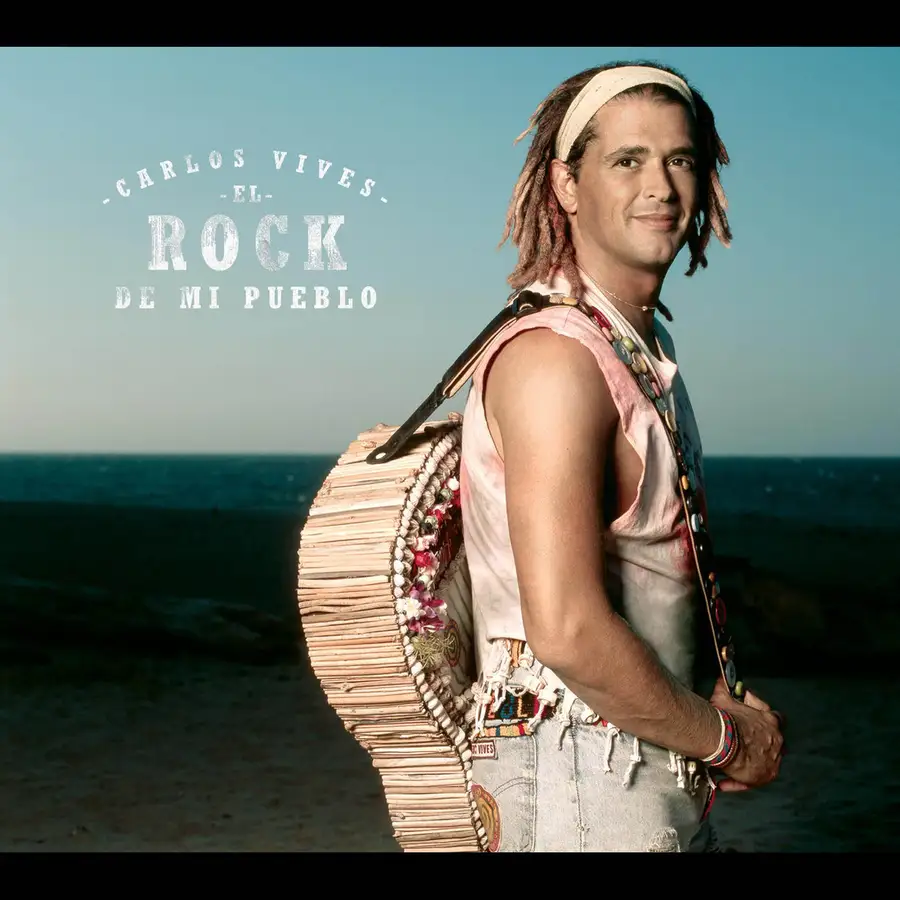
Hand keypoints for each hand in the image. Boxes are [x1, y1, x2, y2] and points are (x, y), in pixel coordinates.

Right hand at [707, 677, 784, 791]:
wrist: (724, 740)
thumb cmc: (725, 719)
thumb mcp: (724, 698)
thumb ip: (725, 689)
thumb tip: (720, 679)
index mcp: (770, 720)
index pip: (775, 718)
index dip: (763, 719)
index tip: (751, 719)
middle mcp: (777, 740)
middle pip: (774, 742)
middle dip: (759, 744)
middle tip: (740, 745)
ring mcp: (773, 759)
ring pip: (765, 762)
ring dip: (750, 762)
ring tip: (731, 765)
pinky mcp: (766, 775)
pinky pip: (752, 780)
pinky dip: (738, 781)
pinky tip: (724, 781)